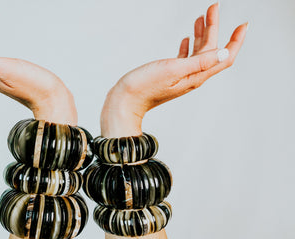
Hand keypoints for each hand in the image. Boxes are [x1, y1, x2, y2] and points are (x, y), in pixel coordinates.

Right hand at [101, 3, 247, 136]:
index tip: (243, 24)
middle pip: (210, 50)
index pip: (224, 58)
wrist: (124, 102)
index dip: (235, 41)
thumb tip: (225, 51)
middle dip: (214, 27)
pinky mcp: (168, 75)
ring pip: (198, 52)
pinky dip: (188, 46)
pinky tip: (187, 39)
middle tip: (214, 7)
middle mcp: (191, 76)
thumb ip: (200, 61)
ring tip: (201, 17)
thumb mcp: (173, 70)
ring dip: (202, 34)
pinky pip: (184, 58)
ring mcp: (180, 76)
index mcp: (196, 76)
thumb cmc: (144, 87)